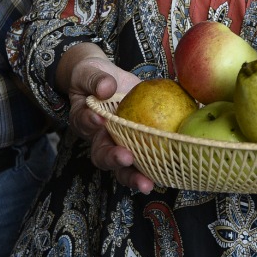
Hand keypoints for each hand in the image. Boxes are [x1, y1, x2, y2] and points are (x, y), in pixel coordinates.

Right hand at [57, 44, 149, 192]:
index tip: (98, 120)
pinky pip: (146, 157)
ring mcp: (119, 143)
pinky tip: (172, 168)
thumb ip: (96, 79)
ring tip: (146, 184)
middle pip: (103, 155)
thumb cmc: (92, 77)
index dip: (90, 124)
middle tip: (126, 158)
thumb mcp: (89, 72)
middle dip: (114, 160)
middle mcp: (100, 137)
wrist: (104, 80)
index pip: (85, 124)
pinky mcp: (138, 143)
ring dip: (134, 175)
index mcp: (84, 120)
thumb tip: (106, 87)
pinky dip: (157, 165)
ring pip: (124, 165)